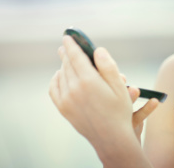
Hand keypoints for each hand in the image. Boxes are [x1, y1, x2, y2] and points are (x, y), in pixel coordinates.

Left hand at [49, 36, 157, 152]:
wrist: (111, 137)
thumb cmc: (119, 110)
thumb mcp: (119, 86)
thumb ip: (108, 66)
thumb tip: (97, 50)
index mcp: (89, 81)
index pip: (76, 56)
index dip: (72, 44)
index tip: (68, 36)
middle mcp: (74, 89)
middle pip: (67, 64)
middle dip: (67, 53)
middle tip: (66, 44)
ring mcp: (66, 100)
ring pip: (61, 75)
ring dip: (64, 65)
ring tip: (67, 59)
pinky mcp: (63, 109)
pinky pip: (54, 88)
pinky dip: (56, 79)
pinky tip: (61, 75)